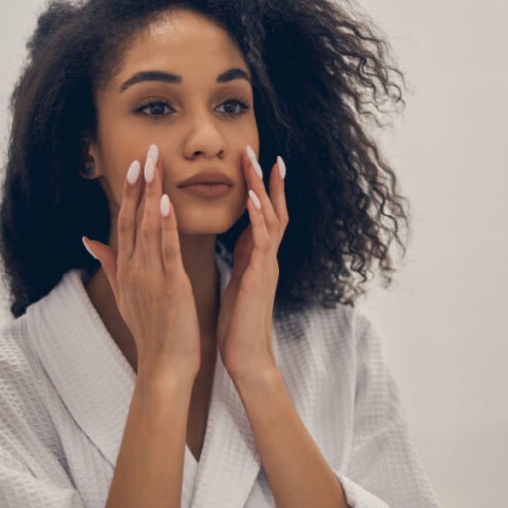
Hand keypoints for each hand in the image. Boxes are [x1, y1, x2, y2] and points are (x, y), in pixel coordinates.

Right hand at [83, 144, 200, 386]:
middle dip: (140, 184)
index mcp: (126, 269)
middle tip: (146, 152)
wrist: (164, 365)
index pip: (124, 222)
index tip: (135, 165)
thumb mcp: (125, 296)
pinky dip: (164, 226)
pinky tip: (165, 202)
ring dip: (151, 194)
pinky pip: (166, 250)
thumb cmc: (151, 332)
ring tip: (155, 165)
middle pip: (132, 218)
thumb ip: (110, 265)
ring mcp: (150, 276)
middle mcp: (134, 269)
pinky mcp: (170, 286)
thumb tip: (89, 241)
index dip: (129, 192)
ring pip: (147, 227)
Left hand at [217, 145, 288, 385]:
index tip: (256, 162)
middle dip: (266, 180)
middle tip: (258, 151)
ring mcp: (266, 266)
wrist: (246, 357)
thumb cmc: (237, 324)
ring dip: (263, 190)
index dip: (261, 189)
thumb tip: (235, 239)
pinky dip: (260, 219)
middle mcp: (266, 257)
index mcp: (256, 258)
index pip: (262, 215)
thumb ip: (239, 259)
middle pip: (272, 209)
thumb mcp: (237, 282)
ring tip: (256, 163)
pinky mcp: (259, 277)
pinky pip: (263, 242)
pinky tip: (254, 200)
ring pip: (271, 218)